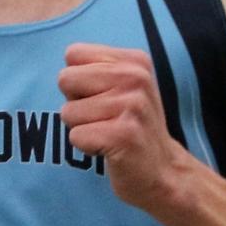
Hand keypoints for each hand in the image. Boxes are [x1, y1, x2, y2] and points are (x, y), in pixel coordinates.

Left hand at [58, 43, 184, 210]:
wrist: (162, 171)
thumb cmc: (131, 127)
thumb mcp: (122, 87)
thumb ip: (94, 69)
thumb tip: (63, 73)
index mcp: (134, 61)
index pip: (73, 54)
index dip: (78, 80)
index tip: (101, 97)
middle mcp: (136, 78)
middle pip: (65, 79)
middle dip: (75, 103)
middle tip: (103, 118)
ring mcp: (131, 106)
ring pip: (67, 111)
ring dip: (82, 128)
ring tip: (108, 133)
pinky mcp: (122, 136)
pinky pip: (75, 136)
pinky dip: (86, 147)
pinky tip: (110, 149)